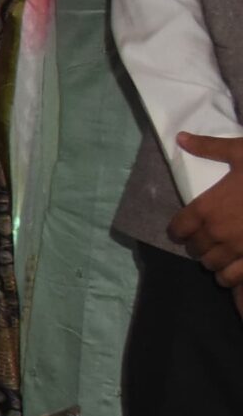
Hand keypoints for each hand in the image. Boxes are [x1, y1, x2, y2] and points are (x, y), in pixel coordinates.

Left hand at [171, 133, 242, 282]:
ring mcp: (238, 249)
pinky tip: (233, 269)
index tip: (183, 228)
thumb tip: (181, 137)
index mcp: (208, 207)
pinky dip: (228, 276)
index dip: (178, 229)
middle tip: (205, 238)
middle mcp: (218, 232)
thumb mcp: (240, 151)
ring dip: (212, 260)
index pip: (178, 228)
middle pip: (194, 248)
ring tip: (220, 252)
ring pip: (211, 266)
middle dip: (197, 244)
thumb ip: (209, 148)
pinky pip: (232, 278)